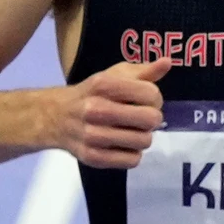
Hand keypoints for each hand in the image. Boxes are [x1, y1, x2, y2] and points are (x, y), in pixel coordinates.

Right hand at [46, 59, 170, 168]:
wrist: (55, 116)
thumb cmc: (92, 93)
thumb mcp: (114, 75)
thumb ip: (143, 71)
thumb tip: (167, 62)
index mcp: (103, 85)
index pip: (151, 94)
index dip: (155, 98)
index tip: (146, 100)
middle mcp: (95, 109)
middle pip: (151, 119)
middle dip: (152, 118)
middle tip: (143, 118)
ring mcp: (92, 136)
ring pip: (144, 141)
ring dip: (143, 136)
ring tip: (132, 131)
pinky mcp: (92, 157)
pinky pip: (132, 161)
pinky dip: (133, 154)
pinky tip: (123, 145)